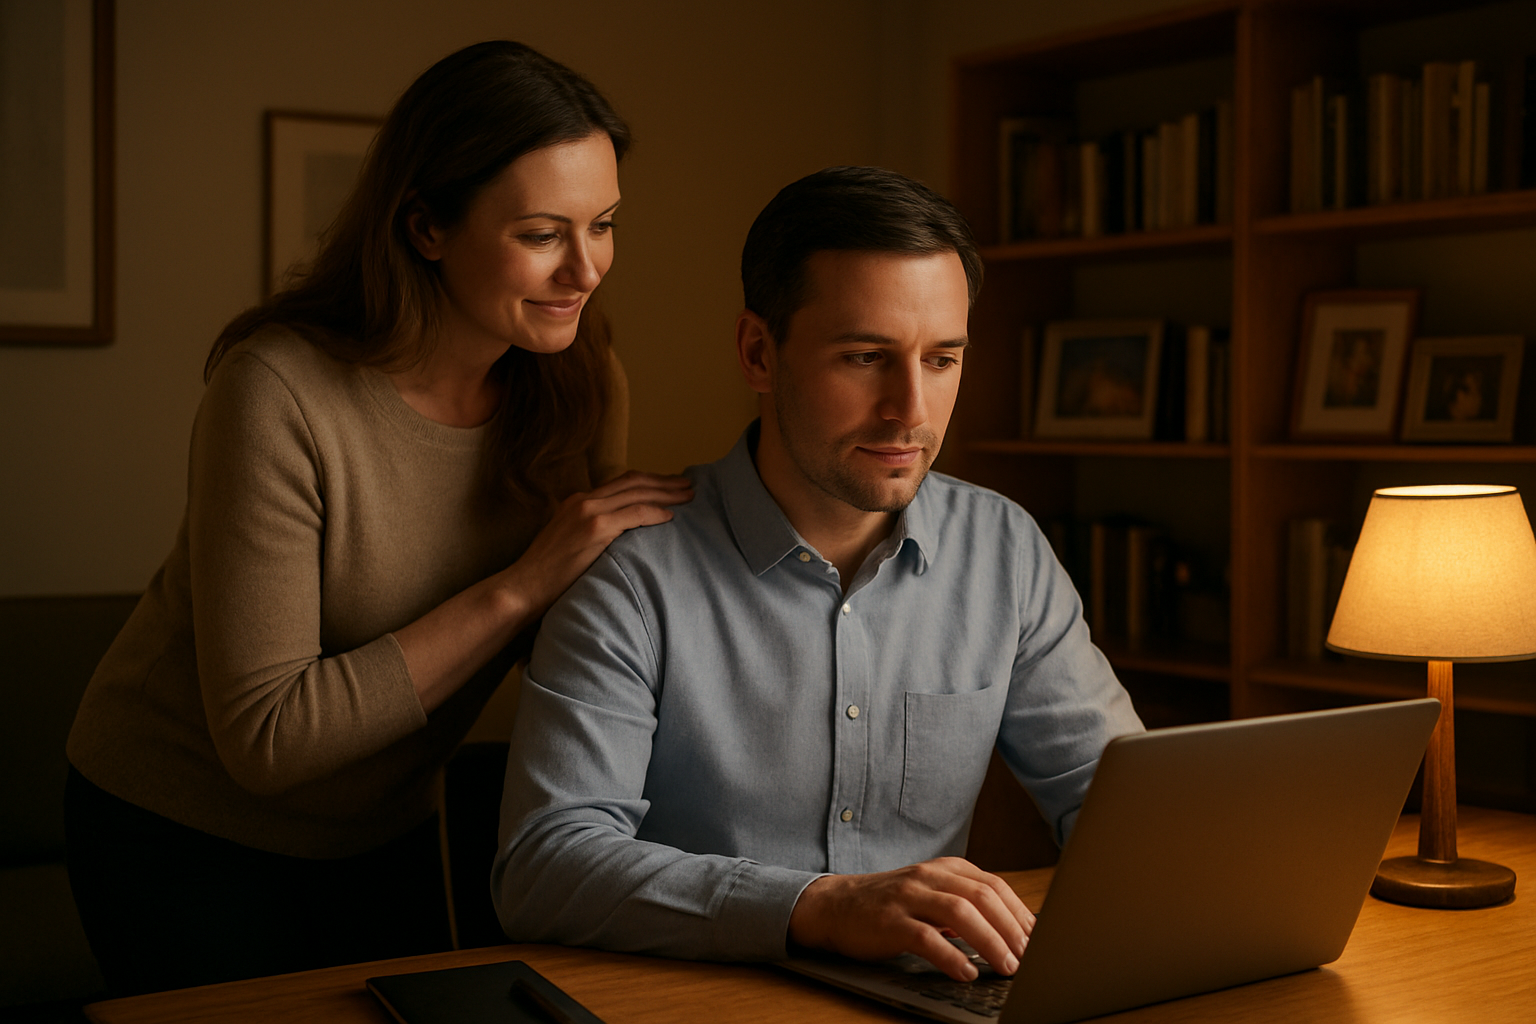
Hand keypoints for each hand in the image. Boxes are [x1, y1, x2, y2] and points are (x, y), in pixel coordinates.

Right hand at [502, 471, 692, 617]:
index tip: (669, 485)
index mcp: (577, 501)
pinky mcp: (594, 528)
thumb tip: (618, 538)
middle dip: (663, 482)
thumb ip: (590, 532)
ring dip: (666, 494)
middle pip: (633, 482)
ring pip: (637, 493)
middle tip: (687, 484)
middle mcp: (583, 500)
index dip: (648, 481)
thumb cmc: (547, 574)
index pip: (621, 483)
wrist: (524, 587)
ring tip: (688, 496)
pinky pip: (634, 514)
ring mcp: (588, 512)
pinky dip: (654, 512)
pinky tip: (670, 516)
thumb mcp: (568, 542)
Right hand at [788, 857, 1034, 981]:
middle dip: (1012, 929)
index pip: (994, 886)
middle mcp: (929, 877)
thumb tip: (1013, 933)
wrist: (836, 905)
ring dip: (990, 941)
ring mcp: (909, 897)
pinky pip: (926, 937)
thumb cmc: (891, 905)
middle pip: (983, 897)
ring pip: (960, 912)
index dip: (1021, 914)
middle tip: (1029, 958)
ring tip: (1007, 966)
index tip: (1039, 940)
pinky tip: (966, 972)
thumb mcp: (932, 895)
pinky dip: (951, 956)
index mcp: (946, 868)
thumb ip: (966, 906)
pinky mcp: (890, 921)